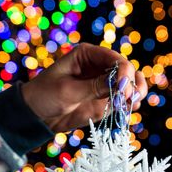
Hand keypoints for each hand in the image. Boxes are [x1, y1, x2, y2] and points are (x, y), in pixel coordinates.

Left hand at [22, 42, 147, 131]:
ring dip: (134, 93)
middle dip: (130, 84)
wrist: (36, 116)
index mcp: (88, 56)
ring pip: (128, 85)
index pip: (114, 59)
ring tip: (132, 105)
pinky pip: (121, 101)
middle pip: (126, 71)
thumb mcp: (68, 91)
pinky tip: (128, 110)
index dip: (123, 71)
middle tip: (128, 98)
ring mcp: (103, 85)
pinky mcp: (103, 101)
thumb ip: (94, 87)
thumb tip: (120, 84)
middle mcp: (98, 67)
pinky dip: (127, 105)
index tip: (123, 88)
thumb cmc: (45, 96)